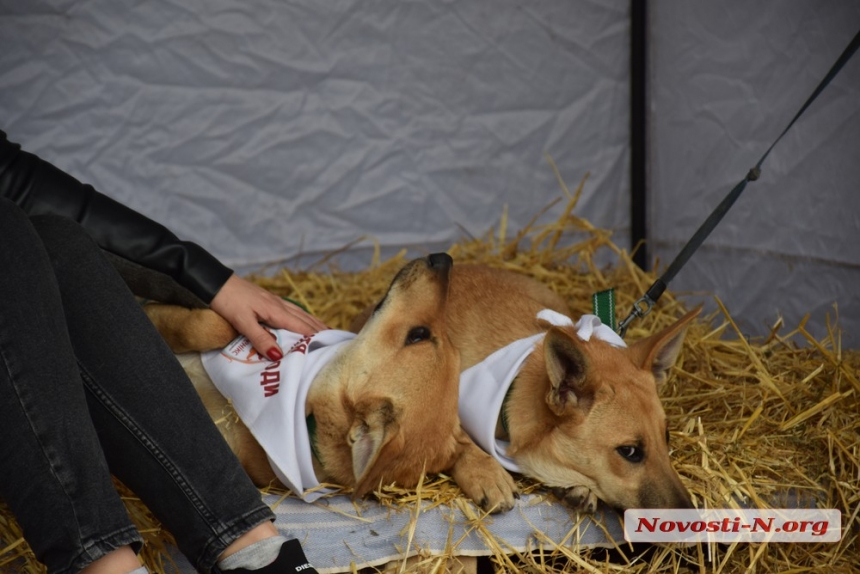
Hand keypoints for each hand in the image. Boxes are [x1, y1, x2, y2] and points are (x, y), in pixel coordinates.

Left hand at [209, 274, 327, 360]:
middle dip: (320, 330)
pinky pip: (291, 310)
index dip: (317, 336)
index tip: (331, 346)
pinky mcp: (267, 300)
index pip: (302, 327)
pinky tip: (301, 318)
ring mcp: (274, 301)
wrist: (214, 282)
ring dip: (313, 322)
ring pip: (299, 313)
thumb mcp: (242, 322)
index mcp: (276, 312)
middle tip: (335, 341)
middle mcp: (279, 305)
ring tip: (325, 331)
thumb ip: (261, 339)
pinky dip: (302, 317)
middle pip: (305, 319)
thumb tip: (279, 356)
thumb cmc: (227, 301)